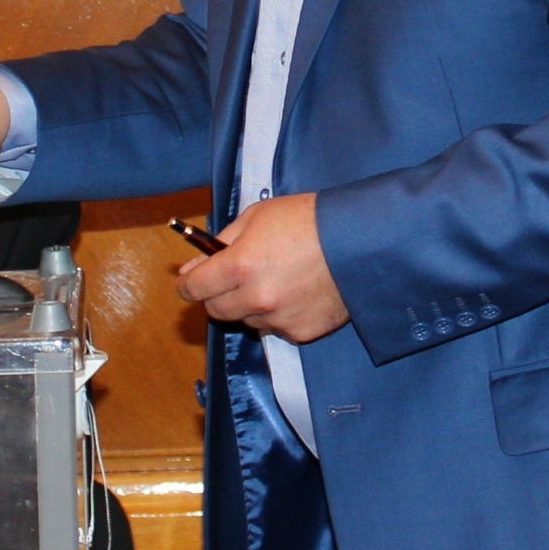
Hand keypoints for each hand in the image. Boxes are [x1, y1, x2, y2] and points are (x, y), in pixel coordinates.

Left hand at [176, 193, 348, 343]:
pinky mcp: (300, 332)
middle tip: (234, 276)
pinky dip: (278, 314)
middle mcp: (256, 298)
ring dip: (250, 304)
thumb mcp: (257, 216)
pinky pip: (275, 328)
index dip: (187, 284)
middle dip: (217, 294)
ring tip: (276, 279)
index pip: (195, 288)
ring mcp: (279, 319)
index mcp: (240, 265)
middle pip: (216, 310)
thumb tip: (192, 268)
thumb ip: (221, 243)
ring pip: (246, 319)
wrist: (361, 242)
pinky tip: (296, 292)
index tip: (189, 282)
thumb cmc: (308, 220)